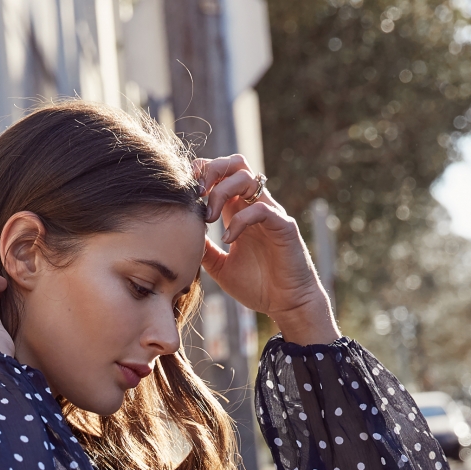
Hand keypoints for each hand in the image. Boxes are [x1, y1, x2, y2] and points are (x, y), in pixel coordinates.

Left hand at [195, 155, 339, 344]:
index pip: (222, 174)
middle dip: (211, 170)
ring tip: (209, 218)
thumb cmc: (258, 286)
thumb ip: (205, 249)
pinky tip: (228, 239)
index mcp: (239, 211)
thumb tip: (183, 237)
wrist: (287, 304)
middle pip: (235, 163)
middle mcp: (254, 206)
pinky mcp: (283, 226)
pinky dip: (239, 221)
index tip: (186, 193)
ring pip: (247, 177)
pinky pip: (260, 209)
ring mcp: (270, 213)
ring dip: (222, 192)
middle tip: (196, 194)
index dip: (203, 174)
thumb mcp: (221, 267)